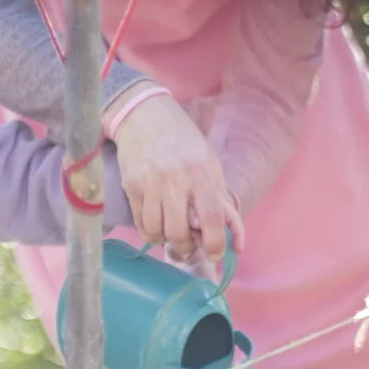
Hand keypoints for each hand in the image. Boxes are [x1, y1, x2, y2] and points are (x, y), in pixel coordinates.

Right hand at [106, 84, 244, 262]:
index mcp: (200, 173)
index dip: (216, 244)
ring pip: (158, 234)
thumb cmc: (183, 141)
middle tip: (189, 241)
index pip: (212, 218)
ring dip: (167, 240)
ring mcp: (150, 185)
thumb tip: (236, 238)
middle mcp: (175, 180)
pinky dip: (151, 233)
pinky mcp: (132, 187)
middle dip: (186, 247)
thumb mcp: (209, 163)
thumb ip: (221, 198)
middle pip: (179, 234)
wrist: (144, 116)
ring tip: (171, 230)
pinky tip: (157, 223)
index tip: (215, 252)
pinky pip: (142, 226)